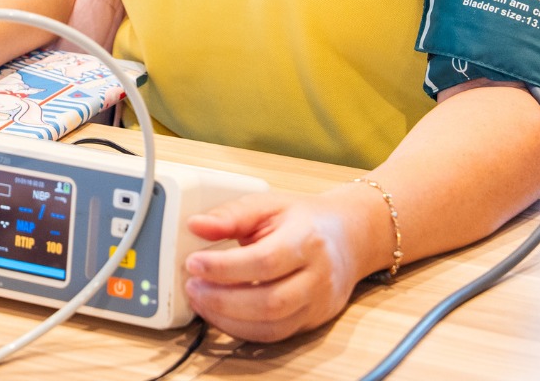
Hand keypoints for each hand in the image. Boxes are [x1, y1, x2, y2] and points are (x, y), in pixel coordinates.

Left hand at [182, 188, 384, 341]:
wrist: (347, 237)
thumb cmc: (304, 220)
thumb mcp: (267, 204)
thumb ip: (230, 215)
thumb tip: (196, 226)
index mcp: (308, 240)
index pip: (265, 261)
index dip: (225, 267)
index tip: (194, 262)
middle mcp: (318, 277)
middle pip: (269, 302)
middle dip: (222, 300)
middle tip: (192, 286)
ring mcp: (317, 304)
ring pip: (272, 327)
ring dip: (228, 319)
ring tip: (200, 300)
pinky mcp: (311, 322)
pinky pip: (274, 336)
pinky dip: (241, 329)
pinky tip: (220, 313)